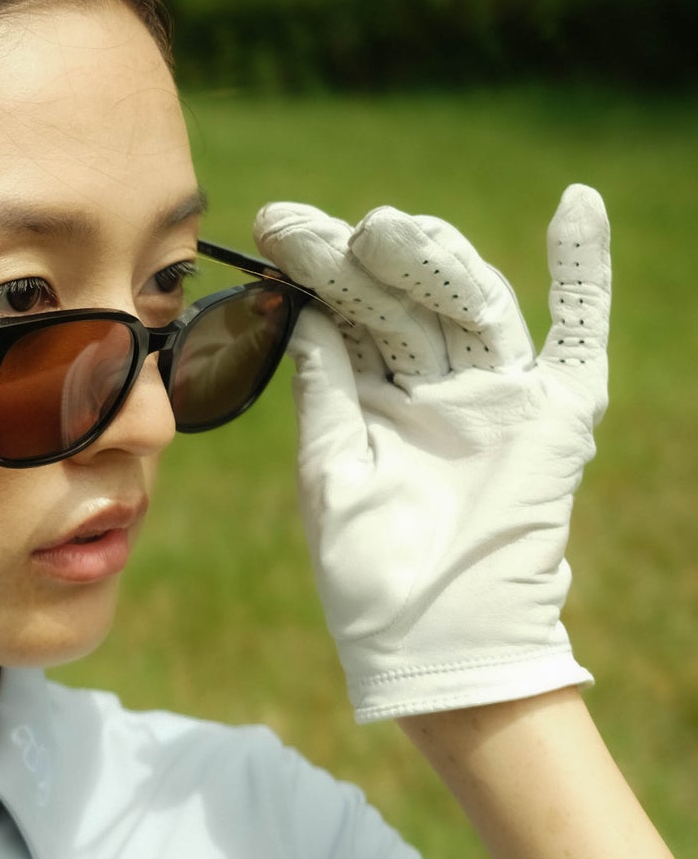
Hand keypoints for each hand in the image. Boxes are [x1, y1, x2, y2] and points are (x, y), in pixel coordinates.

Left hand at [251, 186, 610, 723]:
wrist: (438, 652)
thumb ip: (326, 394)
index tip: (274, 227)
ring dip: (432, 259)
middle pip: (405, 300)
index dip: (316, 268)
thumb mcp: (330, 478)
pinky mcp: (556, 417)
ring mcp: (499, 397)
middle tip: (308, 230)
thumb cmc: (373, 581)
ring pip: (471, 305)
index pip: (351, 313)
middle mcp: (439, 389)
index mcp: (378, 400)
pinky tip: (576, 206)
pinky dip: (585, 273)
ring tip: (386, 229)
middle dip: (357, 259)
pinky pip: (578, 334)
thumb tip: (303, 315)